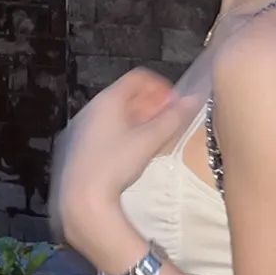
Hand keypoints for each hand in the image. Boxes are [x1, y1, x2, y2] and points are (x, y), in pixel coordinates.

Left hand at [50, 69, 202, 260]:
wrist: (82, 197)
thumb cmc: (115, 164)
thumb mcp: (150, 140)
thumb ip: (173, 118)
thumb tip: (193, 99)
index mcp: (108, 100)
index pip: (137, 77)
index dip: (160, 86)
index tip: (175, 103)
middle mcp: (93, 107)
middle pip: (127, 94)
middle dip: (152, 103)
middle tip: (169, 119)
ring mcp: (85, 126)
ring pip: (118, 112)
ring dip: (140, 118)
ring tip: (156, 135)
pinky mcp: (82, 144)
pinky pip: (108, 127)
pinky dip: (126, 130)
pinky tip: (136, 148)